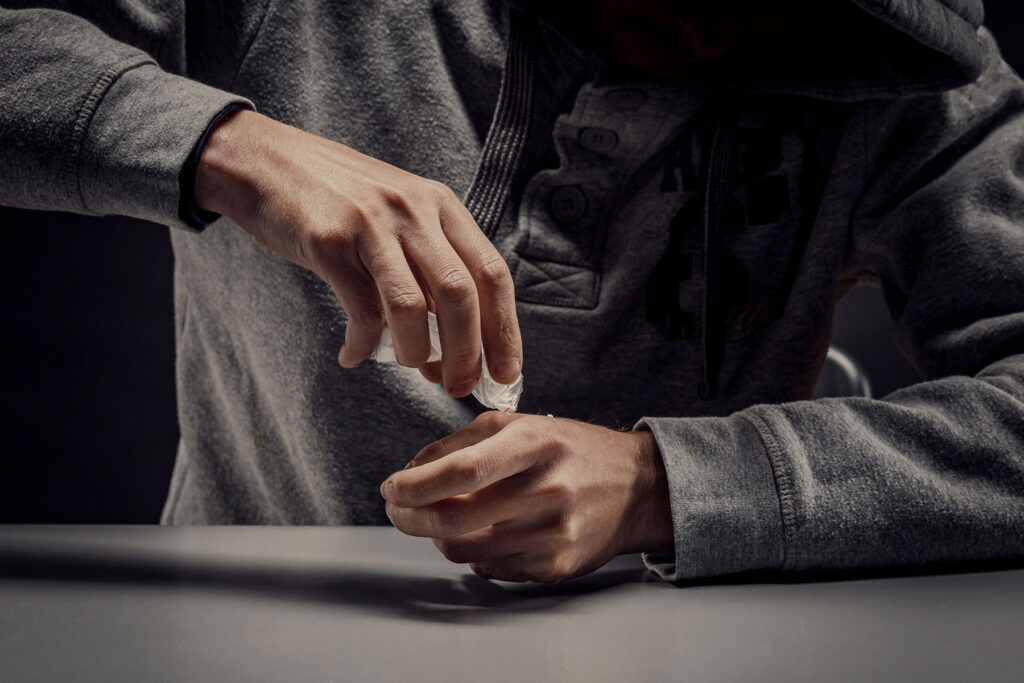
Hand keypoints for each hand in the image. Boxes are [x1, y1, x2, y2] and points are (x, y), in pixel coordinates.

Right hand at [194, 110, 521, 395]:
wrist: (264, 160)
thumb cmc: (337, 198)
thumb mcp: (399, 215)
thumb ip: (427, 268)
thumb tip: (450, 345)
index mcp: (441, 205)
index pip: (492, 273)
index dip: (504, 329)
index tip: (506, 372)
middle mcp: (414, 210)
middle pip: (461, 294)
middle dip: (467, 352)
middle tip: (459, 385)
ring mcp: (372, 223)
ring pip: (413, 305)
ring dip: (416, 350)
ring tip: (410, 366)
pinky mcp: (329, 241)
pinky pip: (359, 309)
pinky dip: (362, 344)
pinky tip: (354, 354)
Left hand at [381, 412, 673, 582]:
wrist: (638, 487)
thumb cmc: (570, 449)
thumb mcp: (520, 425)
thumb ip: (460, 442)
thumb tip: (410, 472)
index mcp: (535, 444)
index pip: (460, 470)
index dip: (414, 484)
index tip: (391, 488)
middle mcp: (547, 489)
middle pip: (454, 518)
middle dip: (409, 517)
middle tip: (396, 509)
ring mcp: (553, 534)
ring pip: (464, 550)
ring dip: (436, 536)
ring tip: (436, 519)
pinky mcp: (556, 566)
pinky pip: (490, 569)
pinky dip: (472, 553)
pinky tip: (480, 533)